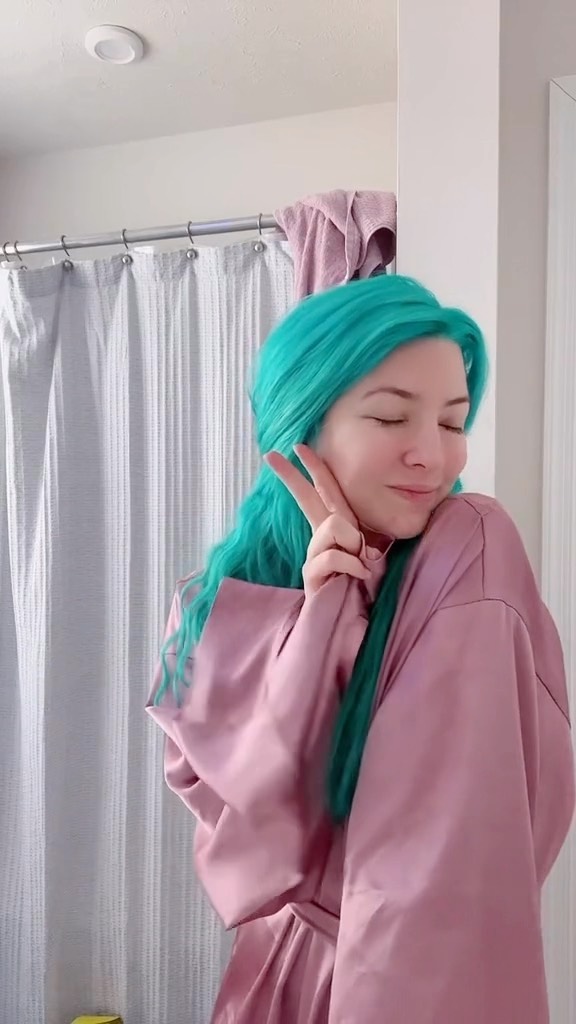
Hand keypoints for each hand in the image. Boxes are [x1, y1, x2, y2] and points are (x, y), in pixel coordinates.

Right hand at [265, 444, 373, 596]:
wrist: (356, 621)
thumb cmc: (366, 588)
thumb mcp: (369, 554)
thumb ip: (356, 535)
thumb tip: (342, 530)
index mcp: (337, 529)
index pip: (325, 492)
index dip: (314, 468)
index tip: (299, 447)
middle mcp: (322, 538)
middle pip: (306, 498)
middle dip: (290, 475)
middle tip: (271, 455)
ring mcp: (314, 555)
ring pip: (333, 527)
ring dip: (353, 544)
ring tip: (360, 565)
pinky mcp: (311, 574)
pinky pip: (333, 554)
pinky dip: (350, 563)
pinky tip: (357, 575)